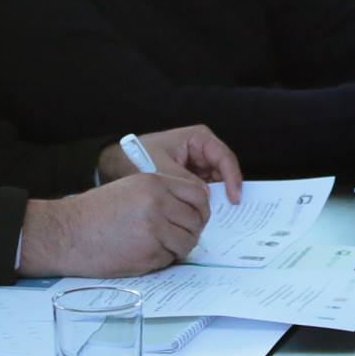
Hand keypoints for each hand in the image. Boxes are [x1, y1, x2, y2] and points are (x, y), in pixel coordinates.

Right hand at [20, 172, 210, 277]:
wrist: (65, 233)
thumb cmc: (94, 213)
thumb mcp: (130, 189)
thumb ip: (161, 195)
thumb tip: (190, 212)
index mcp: (154, 183)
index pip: (198, 195)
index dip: (200, 210)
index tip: (195, 219)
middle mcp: (157, 203)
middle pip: (196, 221)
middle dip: (191, 232)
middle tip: (178, 237)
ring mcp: (154, 229)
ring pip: (187, 242)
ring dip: (178, 249)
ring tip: (158, 247)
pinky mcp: (148, 254)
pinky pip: (169, 260)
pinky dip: (161, 261)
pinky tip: (142, 254)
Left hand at [99, 125, 242, 202]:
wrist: (120, 163)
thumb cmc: (138, 157)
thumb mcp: (159, 166)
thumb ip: (183, 179)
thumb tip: (205, 195)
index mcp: (198, 138)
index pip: (224, 157)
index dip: (232, 178)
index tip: (234, 198)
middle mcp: (203, 149)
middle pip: (224, 171)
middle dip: (226, 191)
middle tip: (229, 213)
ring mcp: (200, 164)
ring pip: (218, 183)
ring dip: (217, 198)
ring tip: (217, 216)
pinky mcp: (194, 177)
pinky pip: (207, 190)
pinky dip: (206, 202)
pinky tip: (204, 215)